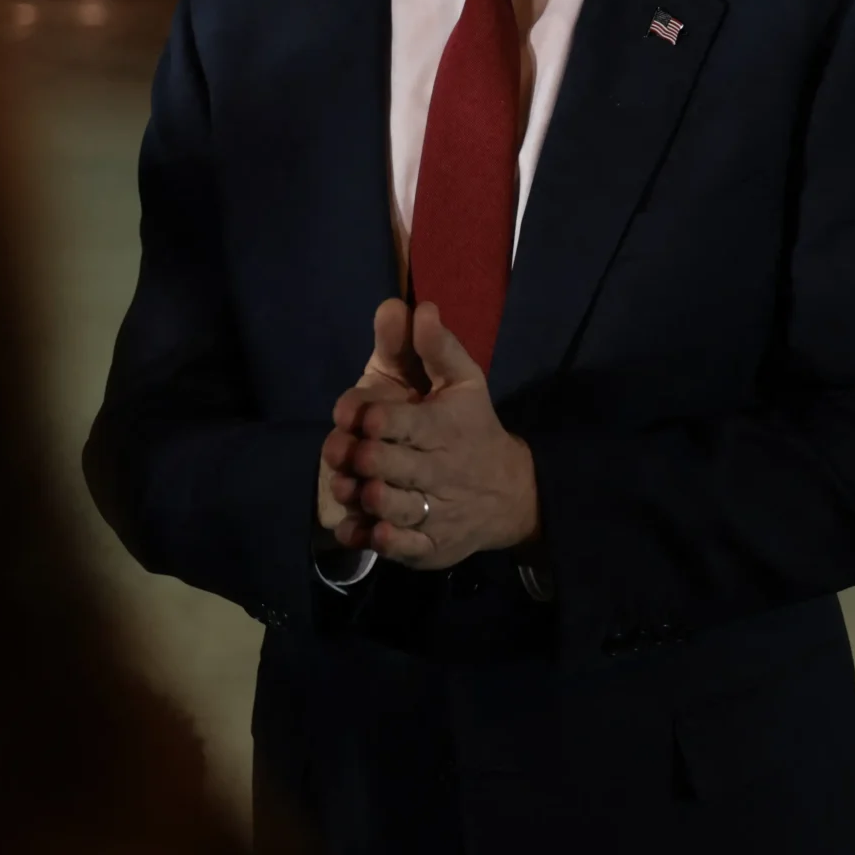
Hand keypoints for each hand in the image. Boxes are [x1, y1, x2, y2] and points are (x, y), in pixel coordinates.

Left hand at [331, 301, 537, 570]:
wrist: (511, 494)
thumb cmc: (471, 427)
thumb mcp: (463, 382)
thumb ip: (435, 347)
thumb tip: (418, 306)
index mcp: (445, 428)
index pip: (411, 424)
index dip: (381, 420)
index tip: (360, 415)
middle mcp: (440, 472)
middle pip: (396, 468)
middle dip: (366, 459)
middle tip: (344, 452)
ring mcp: (435, 513)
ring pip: (396, 510)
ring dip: (366, 498)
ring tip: (346, 487)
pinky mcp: (430, 547)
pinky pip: (401, 548)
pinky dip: (377, 540)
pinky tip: (358, 529)